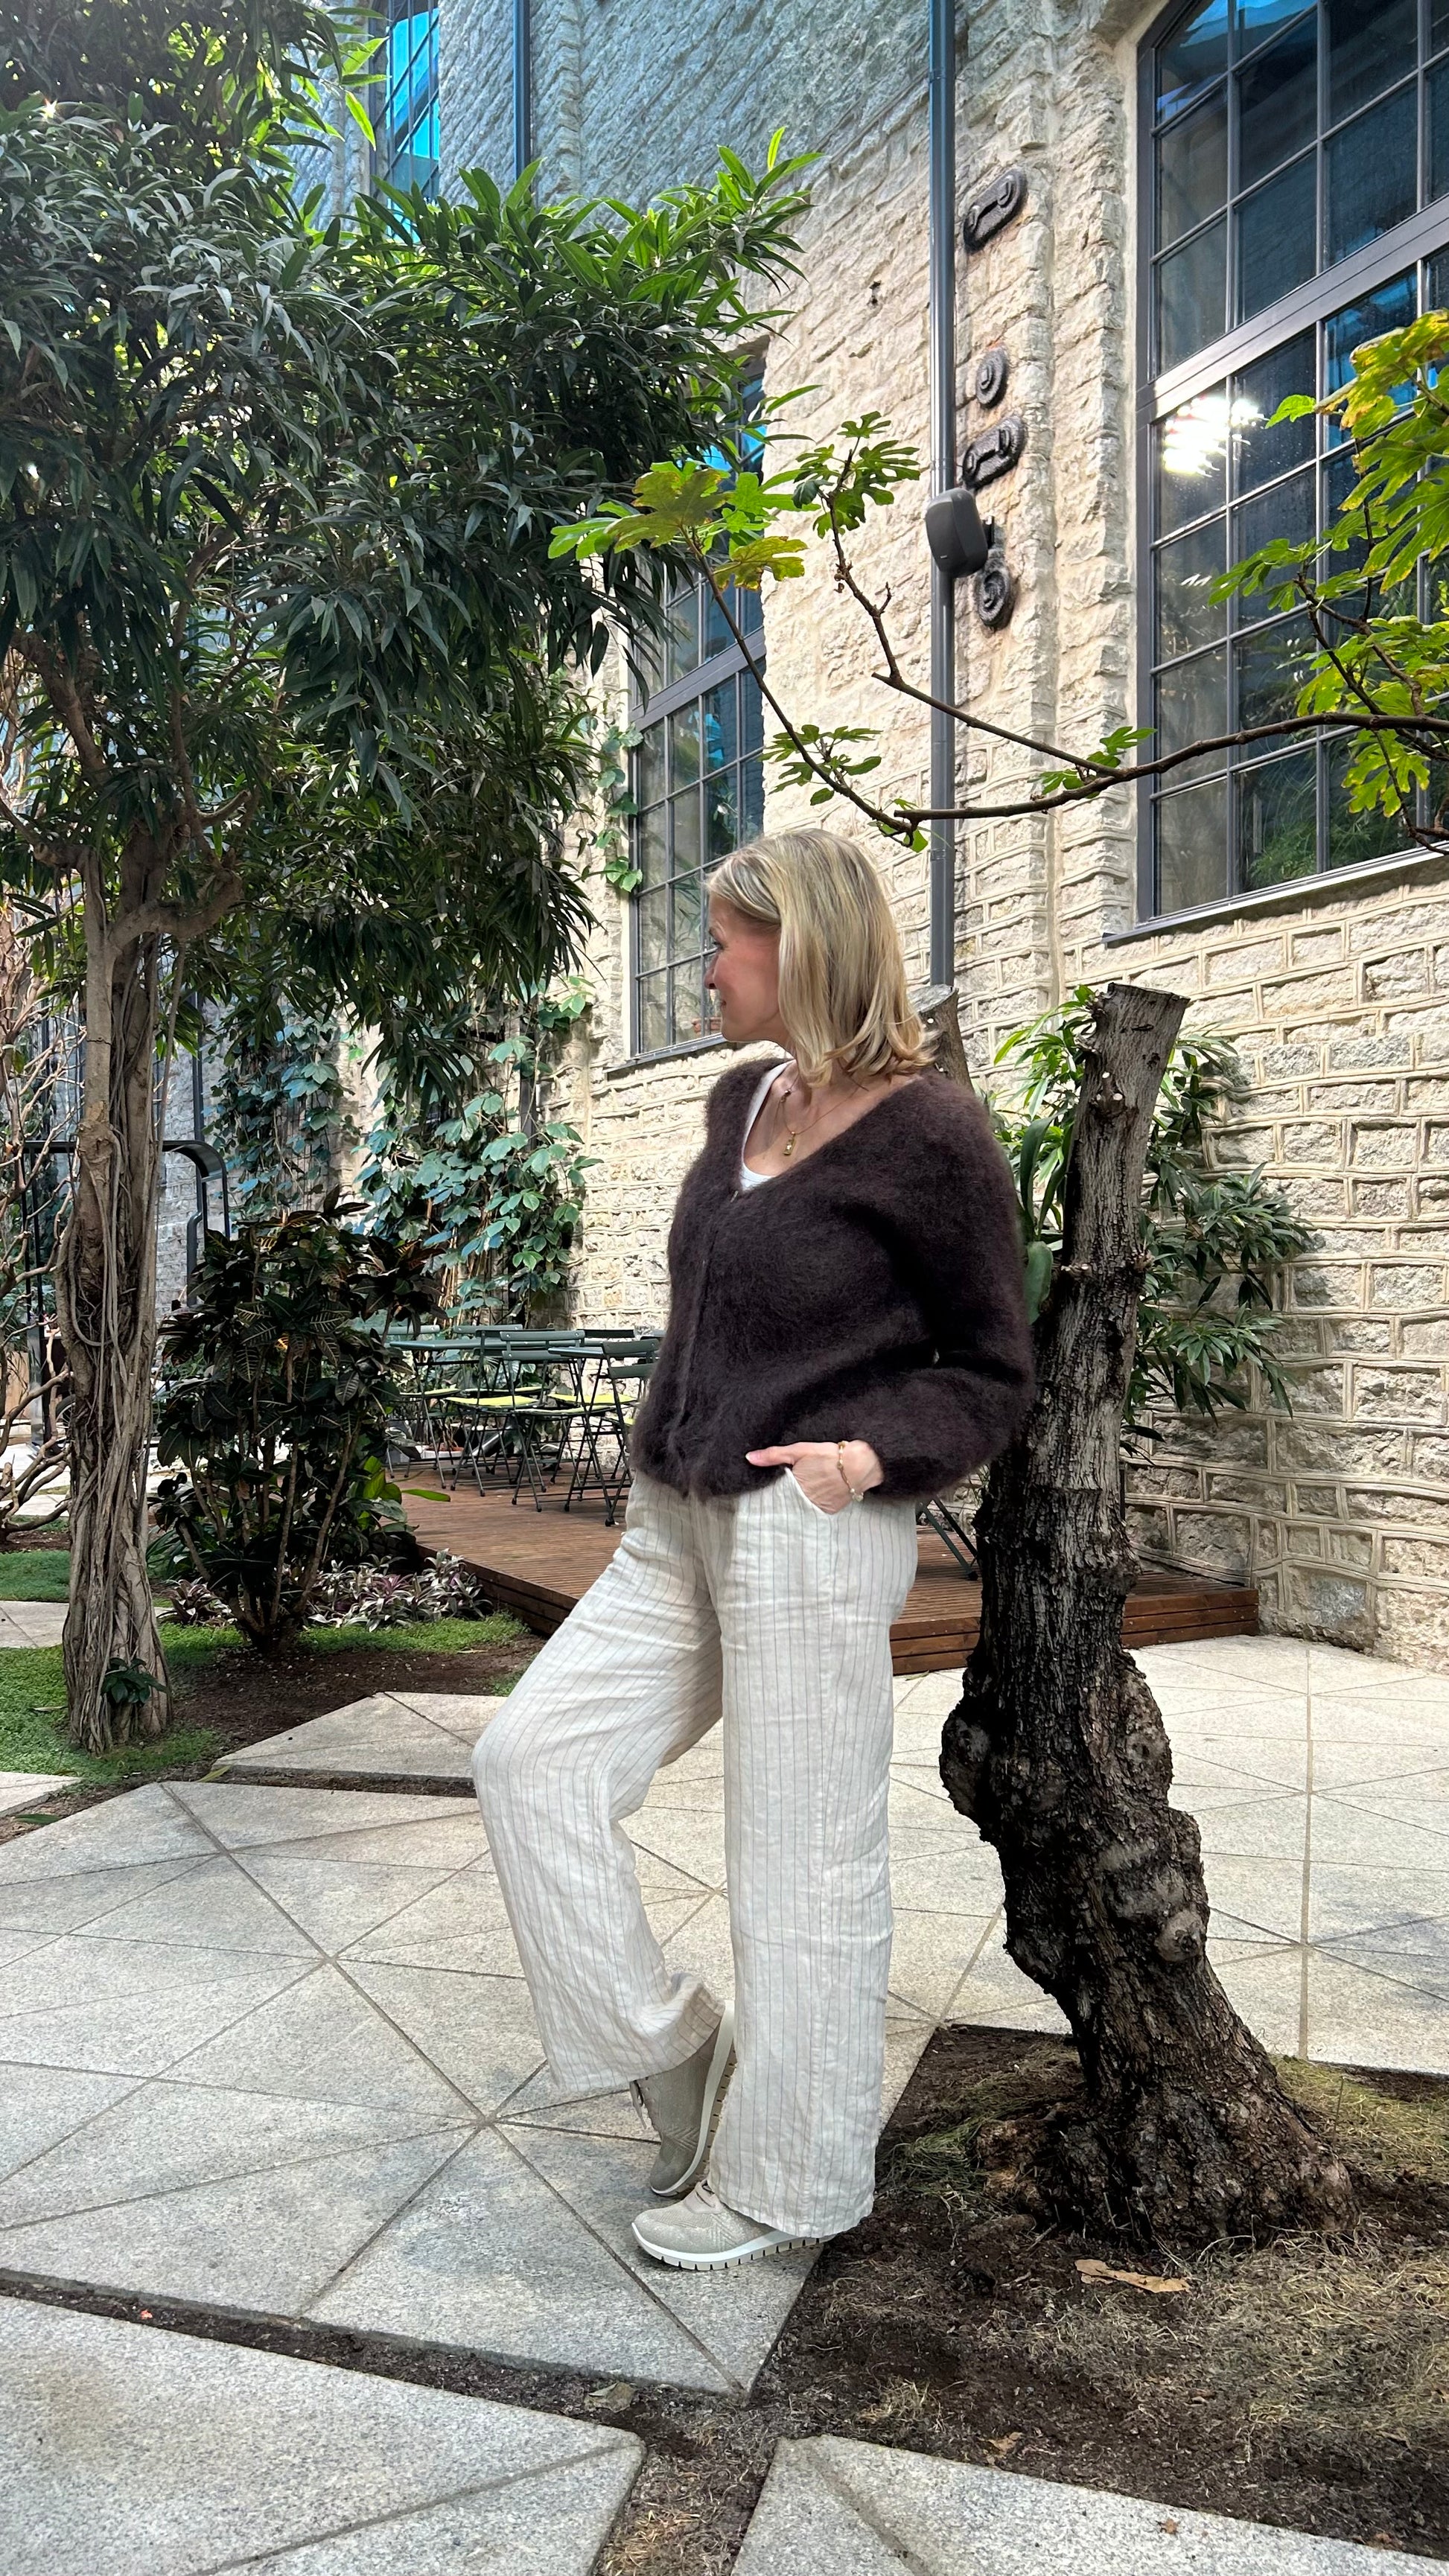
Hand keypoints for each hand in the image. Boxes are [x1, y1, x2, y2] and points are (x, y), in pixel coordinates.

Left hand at [746, 1439, 884, 1515]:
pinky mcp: (829, 1512)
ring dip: (798, 1503)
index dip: (771, 1494)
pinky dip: (813, 1504)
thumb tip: (750, 1458)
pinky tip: (816, 1496)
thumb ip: (773, 1455)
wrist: (859, 1465)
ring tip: (802, 1494)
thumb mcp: (799, 1451)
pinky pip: (815, 1510)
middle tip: (781, 1497)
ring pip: (801, 1508)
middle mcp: (804, 1502)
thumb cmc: (828, 1455)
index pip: (774, 1496)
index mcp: (793, 1487)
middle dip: (784, 1500)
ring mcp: (817, 1509)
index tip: (764, 1495)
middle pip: (787, 1504)